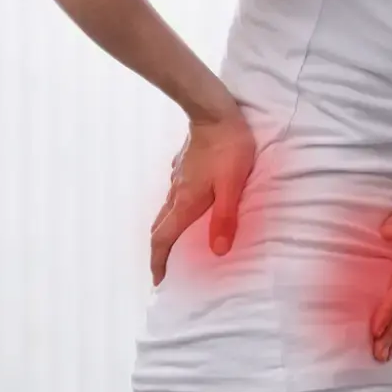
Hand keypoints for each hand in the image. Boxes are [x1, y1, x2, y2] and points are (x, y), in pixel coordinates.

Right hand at [149, 111, 255, 285]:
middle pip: (159, 227)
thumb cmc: (228, 147)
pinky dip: (176, 210)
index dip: (158, 262)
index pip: (163, 238)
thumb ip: (225, 217)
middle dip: (159, 250)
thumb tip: (218, 251)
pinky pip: (175, 194)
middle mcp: (176, 192)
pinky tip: (188, 206)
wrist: (214, 110)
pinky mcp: (184, 165)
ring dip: (167, 230)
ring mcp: (178, 177)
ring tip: (177, 242)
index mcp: (186, 201)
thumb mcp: (233, 185)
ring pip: (166, 210)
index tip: (158, 281)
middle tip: (164, 268)